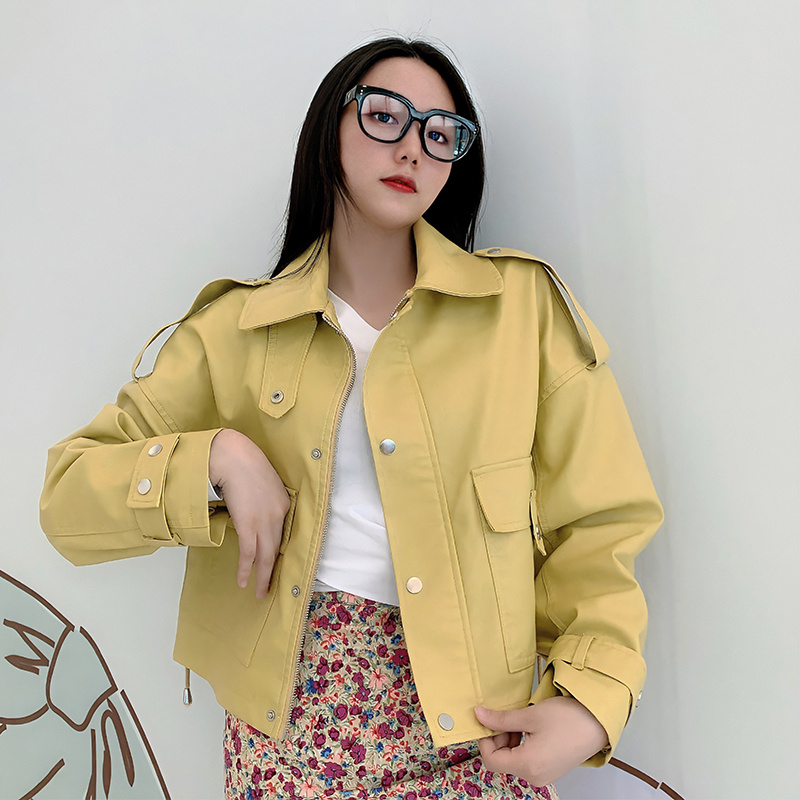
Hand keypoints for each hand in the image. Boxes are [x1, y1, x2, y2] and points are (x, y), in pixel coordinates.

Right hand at [209, 429, 290, 598]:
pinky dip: (246, 569)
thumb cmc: (243, 464)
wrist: (233, 456)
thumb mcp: (263, 483)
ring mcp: (264, 521)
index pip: (283, 535)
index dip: (278, 553)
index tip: (275, 567)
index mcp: (284, 504)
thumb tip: (255, 515)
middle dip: (273, 572)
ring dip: (261, 577)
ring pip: (265, 556)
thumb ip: (264, 501)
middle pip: (277, 550)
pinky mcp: (248, 524)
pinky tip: (244, 580)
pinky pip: (249, 553)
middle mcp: (278, 515)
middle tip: (269, 589)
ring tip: (258, 592)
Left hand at [475, 696, 608, 786]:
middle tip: (509, 718)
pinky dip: (521, 745)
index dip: (485, 739)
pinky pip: (526, 761)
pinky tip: (531, 730)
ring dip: (510, 740)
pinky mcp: (549, 770)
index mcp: (528, 765)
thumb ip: (501, 719)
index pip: (490, 760)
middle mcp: (534, 777)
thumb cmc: (569, 719)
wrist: (598, 723)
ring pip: (512, 760)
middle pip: (501, 761)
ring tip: (523, 722)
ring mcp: (543, 776)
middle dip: (499, 738)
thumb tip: (479, 716)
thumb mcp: (530, 715)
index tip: (489, 721)